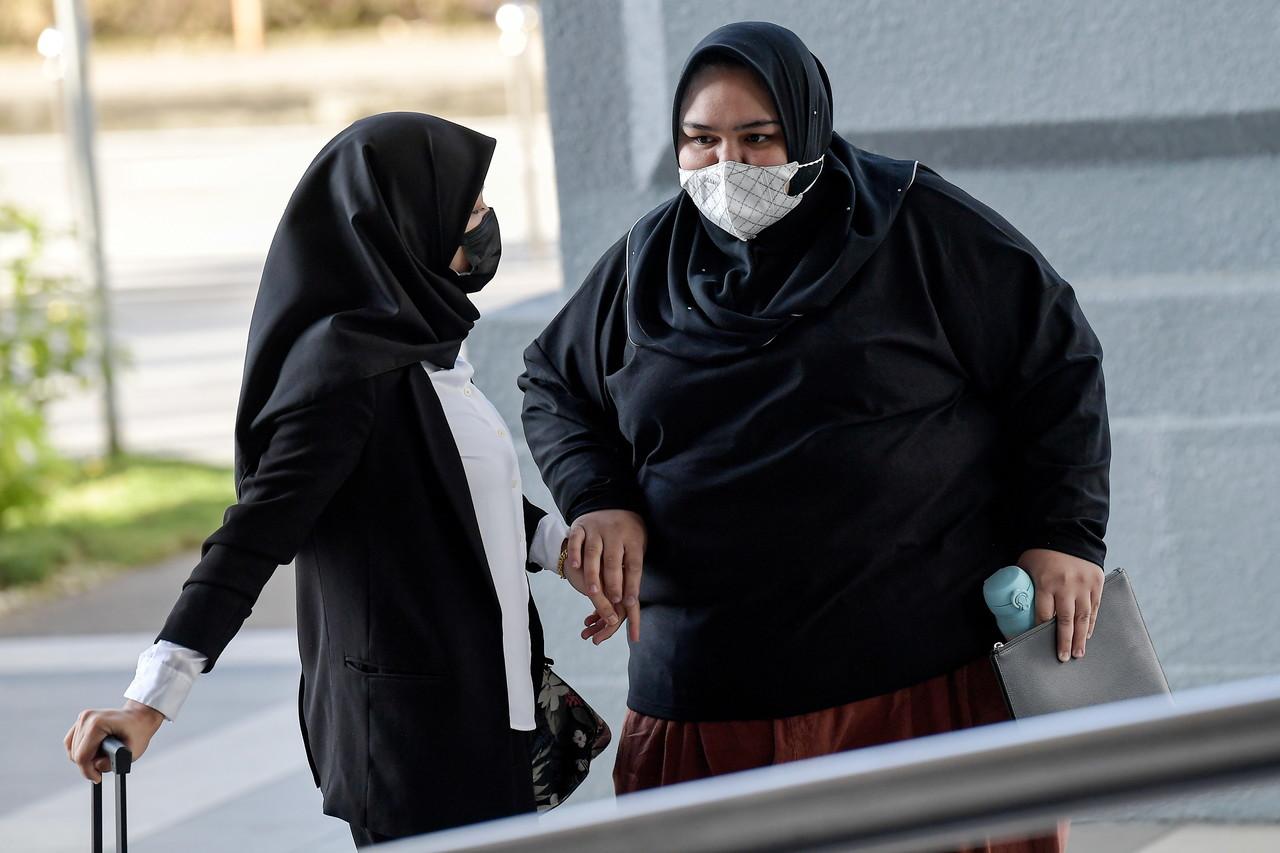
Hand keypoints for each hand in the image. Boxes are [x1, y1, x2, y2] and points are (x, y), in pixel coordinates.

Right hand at [64, 700, 163, 782]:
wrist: (140, 716)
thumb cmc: (139, 732)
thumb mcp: (132, 752)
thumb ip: (111, 764)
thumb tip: (95, 768)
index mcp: (97, 724)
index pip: (82, 756)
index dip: (88, 772)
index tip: (98, 778)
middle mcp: (87, 718)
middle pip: (75, 754)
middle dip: (88, 765)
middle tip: (102, 768)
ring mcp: (83, 717)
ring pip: (72, 749)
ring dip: (84, 758)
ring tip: (101, 757)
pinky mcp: (81, 720)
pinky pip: (71, 742)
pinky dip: (80, 750)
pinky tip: (93, 753)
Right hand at [563, 509, 644, 643]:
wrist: (609, 503)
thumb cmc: (626, 533)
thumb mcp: (637, 543)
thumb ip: (632, 565)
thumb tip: (631, 597)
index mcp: (632, 538)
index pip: (634, 564)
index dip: (632, 584)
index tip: (629, 602)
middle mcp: (614, 532)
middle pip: (613, 560)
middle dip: (613, 582)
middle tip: (613, 601)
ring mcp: (595, 528)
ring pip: (593, 552)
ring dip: (593, 573)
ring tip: (593, 592)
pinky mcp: (580, 527)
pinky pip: (576, 540)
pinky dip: (575, 553)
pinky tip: (575, 567)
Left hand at [1019, 548, 1104, 662]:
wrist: (1068, 532)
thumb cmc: (1042, 552)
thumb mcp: (1026, 565)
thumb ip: (1024, 585)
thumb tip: (1014, 605)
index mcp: (1046, 583)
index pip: (1043, 614)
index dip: (1041, 630)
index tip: (1038, 642)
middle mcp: (1066, 586)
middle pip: (1065, 621)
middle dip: (1064, 641)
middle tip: (1063, 657)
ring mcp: (1084, 585)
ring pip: (1083, 617)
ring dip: (1080, 637)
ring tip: (1078, 653)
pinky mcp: (1096, 583)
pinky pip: (1095, 608)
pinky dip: (1091, 622)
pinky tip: (1088, 634)